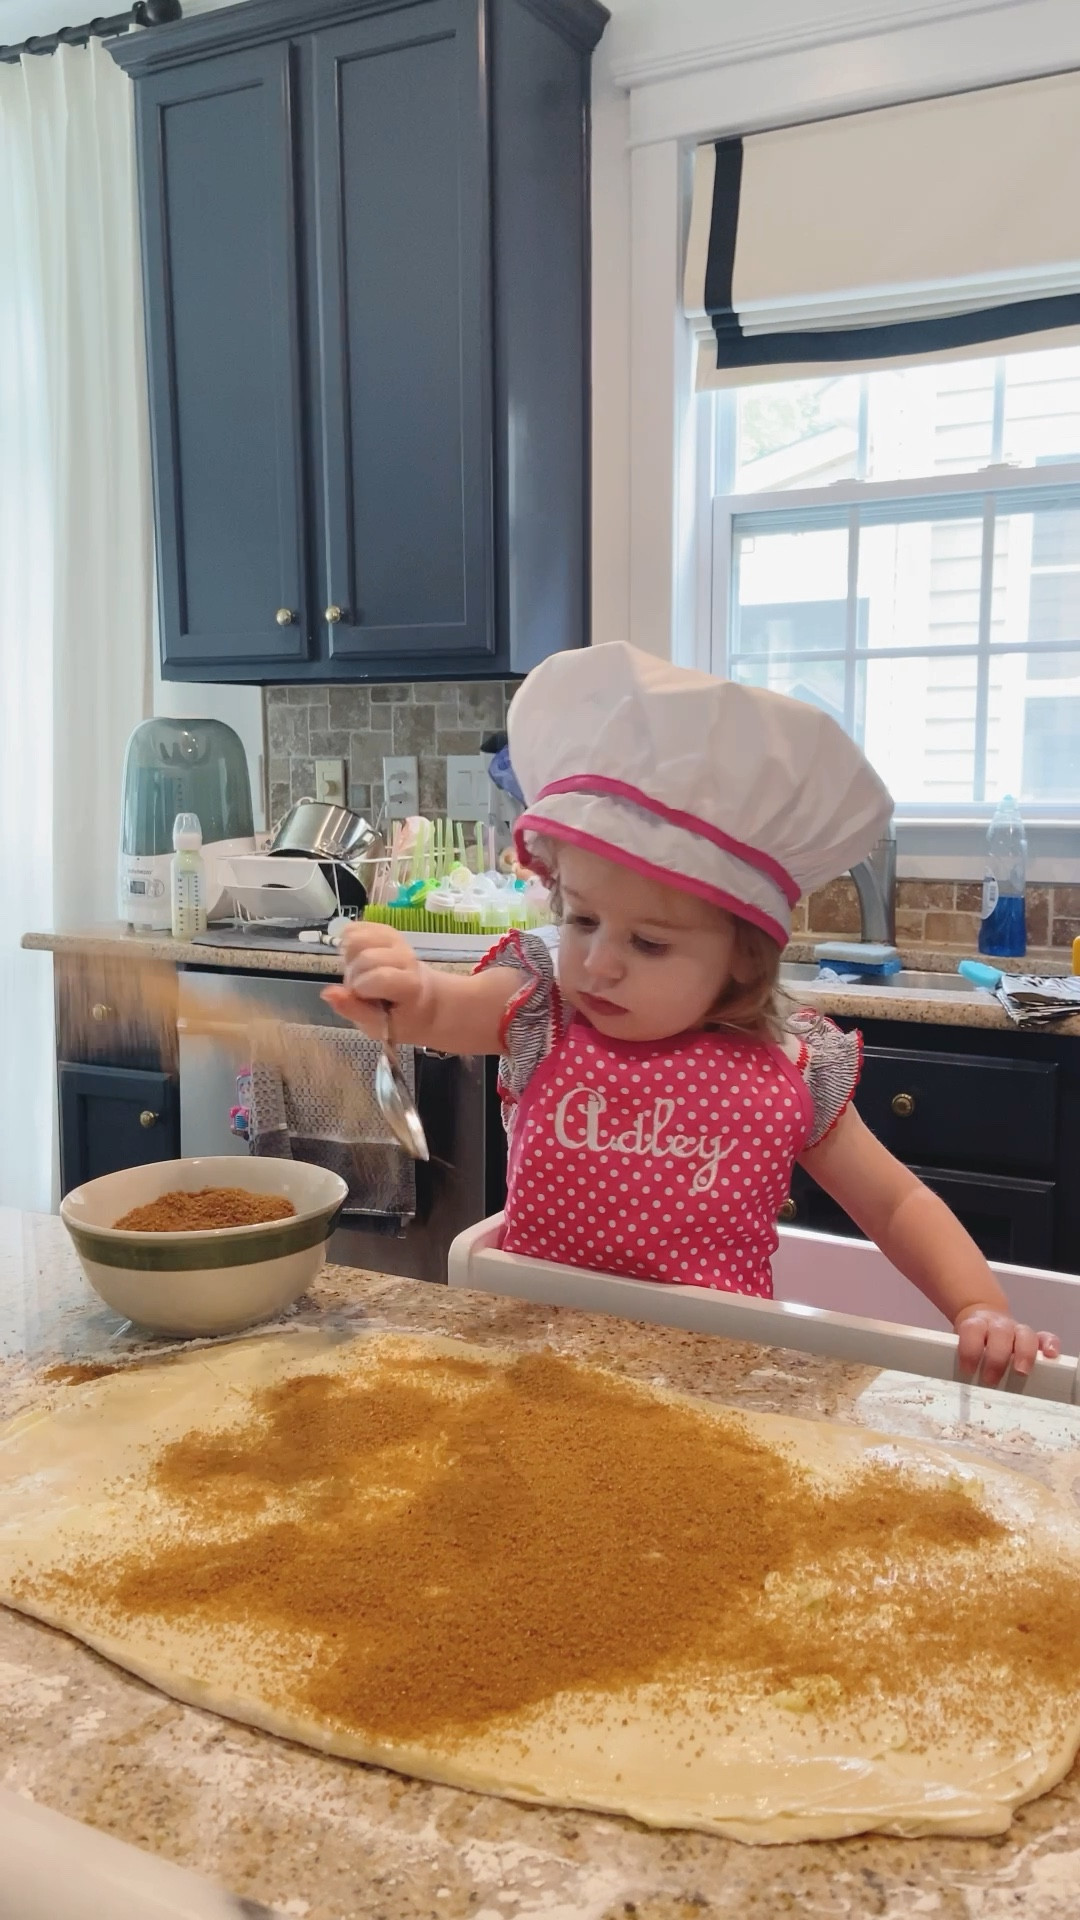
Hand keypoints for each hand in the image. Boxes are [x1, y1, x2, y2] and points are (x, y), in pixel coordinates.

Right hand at [322, 922, 433, 1040]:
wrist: (420, 999)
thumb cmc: (398, 1017)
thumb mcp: (377, 1026)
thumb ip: (353, 1010)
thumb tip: (327, 993)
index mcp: (410, 985)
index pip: (379, 977)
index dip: (361, 988)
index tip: (362, 999)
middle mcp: (406, 957)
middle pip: (366, 957)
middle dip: (354, 975)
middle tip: (359, 989)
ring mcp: (396, 941)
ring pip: (357, 937)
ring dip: (349, 957)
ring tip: (357, 971)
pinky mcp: (385, 930)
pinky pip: (355, 928)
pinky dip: (347, 942)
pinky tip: (354, 957)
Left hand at [953, 1306, 1060, 1386]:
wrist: (983, 1322)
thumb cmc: (971, 1343)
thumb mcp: (959, 1346)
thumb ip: (958, 1357)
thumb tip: (952, 1378)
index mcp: (976, 1324)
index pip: (972, 1330)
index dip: (970, 1348)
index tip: (967, 1370)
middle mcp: (998, 1325)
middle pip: (1000, 1333)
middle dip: (996, 1357)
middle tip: (990, 1380)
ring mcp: (1017, 1329)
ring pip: (1025, 1334)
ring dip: (1024, 1353)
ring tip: (1021, 1372)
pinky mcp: (1034, 1338)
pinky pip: (1045, 1338)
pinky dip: (1050, 1345)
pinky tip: (1050, 1356)